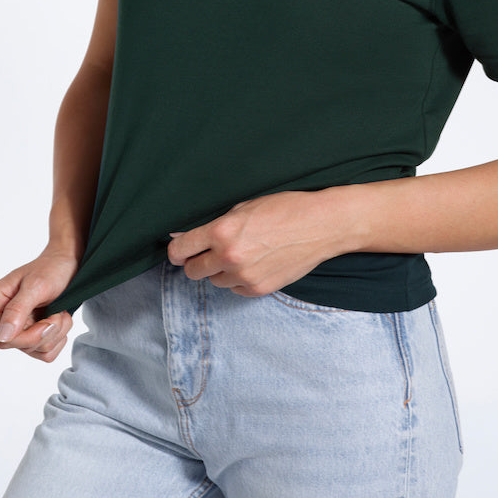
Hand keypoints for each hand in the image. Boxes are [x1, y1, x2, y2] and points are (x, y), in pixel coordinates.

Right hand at [0, 249, 77, 362]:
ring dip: (56, 333)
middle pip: (19, 346)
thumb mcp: (36, 286)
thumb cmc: (51, 269)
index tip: (50, 321)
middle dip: (46, 333)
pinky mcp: (29, 334)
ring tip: (59, 312)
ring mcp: (14, 327)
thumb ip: (17, 309)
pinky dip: (58, 338)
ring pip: (35, 350)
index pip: (2, 339)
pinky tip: (59, 319)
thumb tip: (2, 335)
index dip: (29, 337)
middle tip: (58, 313)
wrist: (67, 264)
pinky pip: (44, 353)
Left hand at [166, 189, 350, 296]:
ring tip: (242, 254)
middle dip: (196, 262)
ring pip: (215, 281)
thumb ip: (214, 225)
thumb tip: (185, 237)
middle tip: (209, 253)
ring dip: (221, 271)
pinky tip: (256, 264)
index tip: (178, 251)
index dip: (176, 250)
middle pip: (193, 271)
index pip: (180, 249)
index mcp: (222, 231)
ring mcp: (245, 276)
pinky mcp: (259, 289)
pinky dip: (240, 280)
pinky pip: (236, 290)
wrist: (321, 225)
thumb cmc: (285, 209)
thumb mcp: (244, 207)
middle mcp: (230, 257)